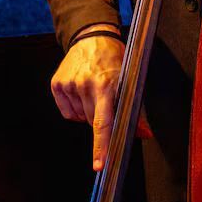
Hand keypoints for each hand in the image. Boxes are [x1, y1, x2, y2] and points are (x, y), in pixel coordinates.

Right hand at [50, 34, 124, 170]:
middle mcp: (85, 84)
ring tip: (92, 91)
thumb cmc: (113, 60)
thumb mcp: (128, 80)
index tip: (99, 164)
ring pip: (78, 118)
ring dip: (86, 112)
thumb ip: (135, 111)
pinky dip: (74, 108)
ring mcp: (69, 84)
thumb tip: (144, 134)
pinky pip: (66, 112)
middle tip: (104, 99)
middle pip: (91, 122)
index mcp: (106, 85)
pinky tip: (80, 92)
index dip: (102, 146)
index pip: (103, 123)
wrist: (92, 37)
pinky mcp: (57, 84)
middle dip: (99, 118)